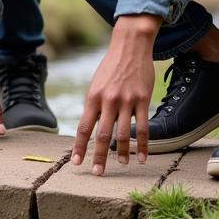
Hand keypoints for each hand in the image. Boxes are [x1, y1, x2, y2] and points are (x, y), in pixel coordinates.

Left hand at [73, 15, 158, 174]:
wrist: (130, 46)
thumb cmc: (110, 67)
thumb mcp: (96, 85)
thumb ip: (94, 106)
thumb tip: (91, 129)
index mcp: (92, 97)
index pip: (83, 127)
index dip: (78, 147)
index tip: (76, 163)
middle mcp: (108, 100)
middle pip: (102, 134)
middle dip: (98, 156)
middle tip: (96, 173)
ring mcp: (126, 101)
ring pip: (123, 133)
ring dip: (122, 153)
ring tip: (122, 166)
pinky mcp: (142, 99)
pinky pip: (143, 127)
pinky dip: (141, 144)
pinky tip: (141, 157)